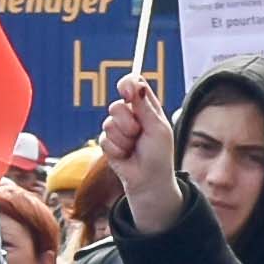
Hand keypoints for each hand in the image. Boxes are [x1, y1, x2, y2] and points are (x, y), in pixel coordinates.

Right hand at [96, 73, 185, 231]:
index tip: (127, 92)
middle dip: (127, 122)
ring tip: (134, 147)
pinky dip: (117, 149)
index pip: (134, 85)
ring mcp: (118, 128)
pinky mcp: (108, 142)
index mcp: (147, 107)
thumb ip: (144, 106)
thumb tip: (137, 83)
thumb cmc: (159, 154)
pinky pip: (104, 139)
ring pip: (109, 123)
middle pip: (117, 105)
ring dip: (124, 138)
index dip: (127, 84)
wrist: (149, 180)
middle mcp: (131, 115)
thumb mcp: (157, 128)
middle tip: (139, 133)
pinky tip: (126, 155)